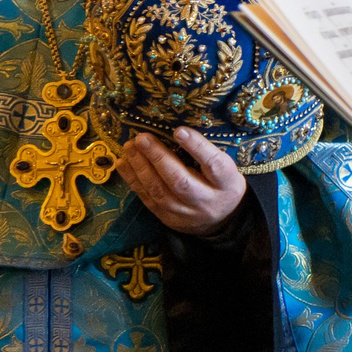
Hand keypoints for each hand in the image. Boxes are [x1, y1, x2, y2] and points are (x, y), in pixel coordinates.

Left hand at [119, 128, 246, 235]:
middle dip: (158, 157)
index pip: (213, 164)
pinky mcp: (167, 217)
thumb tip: (177, 131)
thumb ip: (208, 154)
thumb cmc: (222, 185)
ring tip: (130, 147)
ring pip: (159, 190)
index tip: (179, 130)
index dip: (196, 147)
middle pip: (180, 180)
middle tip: (142, 138)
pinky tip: (124, 163)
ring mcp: (184, 211)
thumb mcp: (228, 169)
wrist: (221, 221)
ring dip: (140, 167)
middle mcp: (205, 199)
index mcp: (226, 183)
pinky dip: (133, 180)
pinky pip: (147, 198)